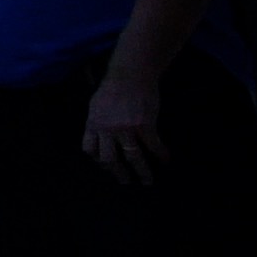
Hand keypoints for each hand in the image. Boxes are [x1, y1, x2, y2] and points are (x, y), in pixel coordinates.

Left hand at [81, 71, 167, 187]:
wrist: (130, 74)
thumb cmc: (113, 87)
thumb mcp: (96, 105)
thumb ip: (97, 122)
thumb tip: (99, 135)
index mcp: (93, 124)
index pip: (90, 149)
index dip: (97, 161)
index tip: (106, 166)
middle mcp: (107, 129)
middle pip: (109, 159)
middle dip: (118, 173)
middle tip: (125, 182)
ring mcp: (126, 129)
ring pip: (133, 157)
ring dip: (142, 172)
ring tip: (147, 181)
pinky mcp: (145, 125)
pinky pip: (153, 146)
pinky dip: (161, 155)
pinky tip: (166, 160)